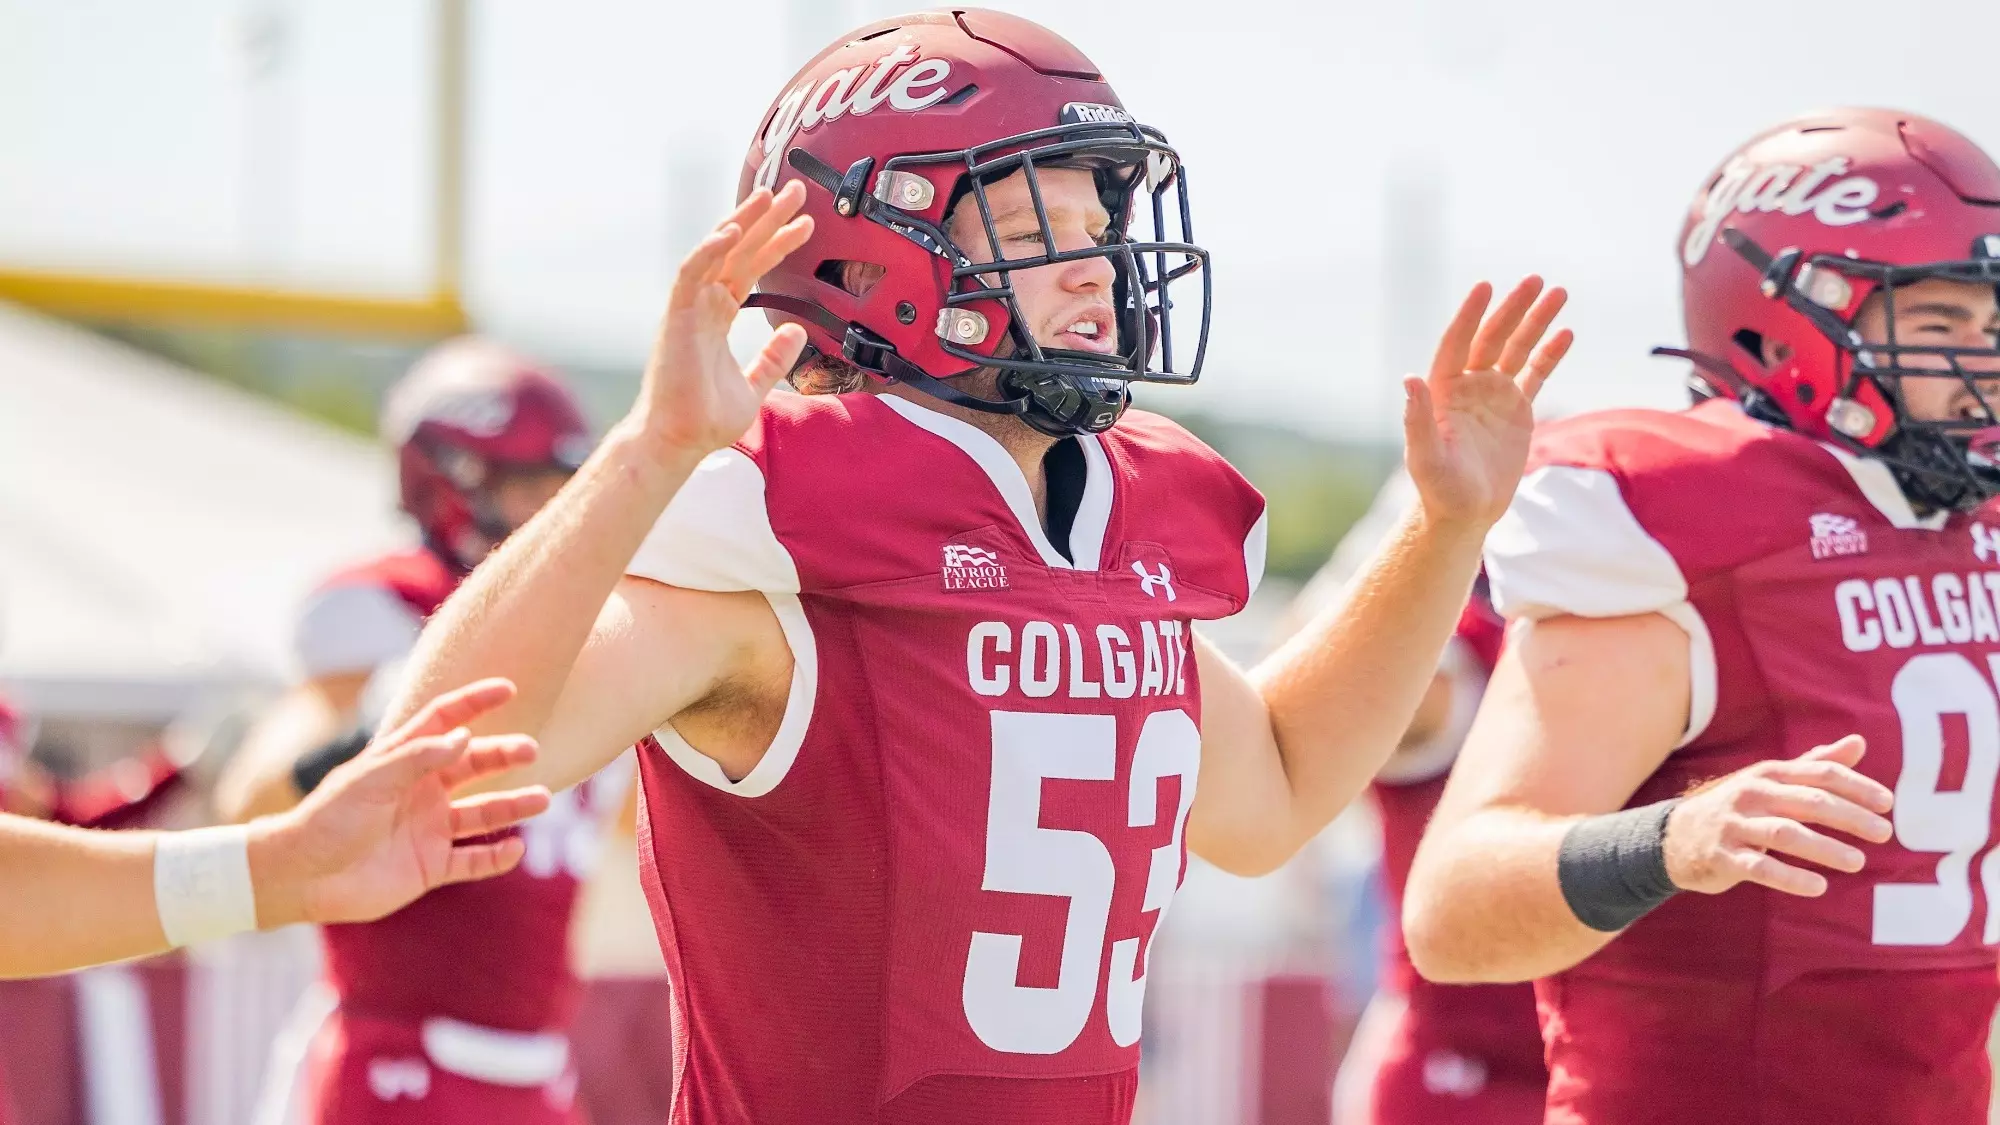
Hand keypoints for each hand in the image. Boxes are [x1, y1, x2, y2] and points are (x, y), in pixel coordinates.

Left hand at [250, 679, 552, 927]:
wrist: (303, 876)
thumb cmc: (329, 818)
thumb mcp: (372, 778)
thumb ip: (419, 757)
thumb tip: (466, 738)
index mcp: (404, 763)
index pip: (444, 723)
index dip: (474, 703)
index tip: (508, 690)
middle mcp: (422, 792)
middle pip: (474, 765)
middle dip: (504, 755)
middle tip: (531, 751)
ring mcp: (429, 830)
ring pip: (483, 813)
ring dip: (513, 805)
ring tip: (542, 799)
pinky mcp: (431, 867)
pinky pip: (473, 861)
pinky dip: (496, 858)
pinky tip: (515, 848)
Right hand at [629, 180, 816, 456]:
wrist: (679, 442)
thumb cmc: (705, 420)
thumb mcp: (754, 386)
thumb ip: (773, 358)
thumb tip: (795, 331)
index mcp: (718, 317)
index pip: (752, 269)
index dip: (778, 245)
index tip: (806, 225)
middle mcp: (703, 305)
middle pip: (740, 250)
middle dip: (768, 220)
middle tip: (796, 190)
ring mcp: (689, 308)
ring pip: (717, 252)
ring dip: (744, 221)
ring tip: (771, 196)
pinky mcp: (676, 316)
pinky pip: (692, 273)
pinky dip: (710, 250)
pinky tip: (733, 231)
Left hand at [1404, 277, 1572, 528]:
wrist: (1463, 512)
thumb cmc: (1438, 489)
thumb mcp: (1425, 457)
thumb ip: (1417, 419)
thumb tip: (1409, 379)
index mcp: (1442, 390)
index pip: (1457, 342)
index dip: (1470, 315)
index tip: (1485, 286)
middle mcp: (1468, 385)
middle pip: (1492, 337)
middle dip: (1513, 308)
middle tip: (1536, 280)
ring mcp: (1493, 395)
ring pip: (1517, 349)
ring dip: (1536, 321)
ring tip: (1558, 292)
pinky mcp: (1516, 410)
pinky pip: (1535, 374)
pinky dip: (1550, 354)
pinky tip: (1566, 332)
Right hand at [1662, 735, 1893, 897]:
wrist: (1676, 837)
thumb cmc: (1738, 808)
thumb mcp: (1772, 782)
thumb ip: (1815, 765)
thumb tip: (1859, 742)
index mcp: (1768, 774)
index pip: (1819, 773)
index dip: (1856, 786)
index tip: (1887, 804)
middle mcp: (1751, 794)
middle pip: (1808, 801)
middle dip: (1850, 816)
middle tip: (1884, 833)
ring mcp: (1734, 825)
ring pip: (1785, 834)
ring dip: (1825, 848)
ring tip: (1858, 862)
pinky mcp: (1722, 856)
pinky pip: (1759, 869)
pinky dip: (1790, 878)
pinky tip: (1818, 886)